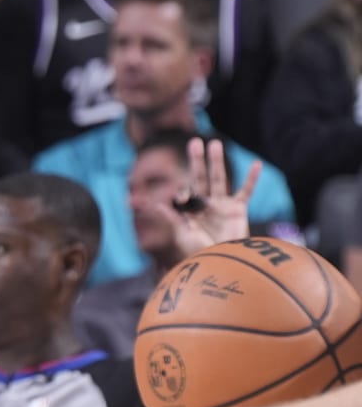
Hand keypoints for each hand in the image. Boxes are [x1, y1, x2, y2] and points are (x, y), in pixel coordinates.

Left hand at [165, 138, 258, 256]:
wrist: (221, 265)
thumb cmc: (198, 253)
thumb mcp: (180, 233)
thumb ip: (168, 216)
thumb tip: (148, 203)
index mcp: (189, 210)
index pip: (184, 192)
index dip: (181, 192)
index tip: (180, 197)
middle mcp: (205, 205)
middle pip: (200, 177)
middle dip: (197, 160)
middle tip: (194, 141)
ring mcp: (222, 206)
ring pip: (219, 179)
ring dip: (217, 162)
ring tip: (215, 143)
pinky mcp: (238, 210)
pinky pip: (246, 191)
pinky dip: (252, 178)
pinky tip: (257, 164)